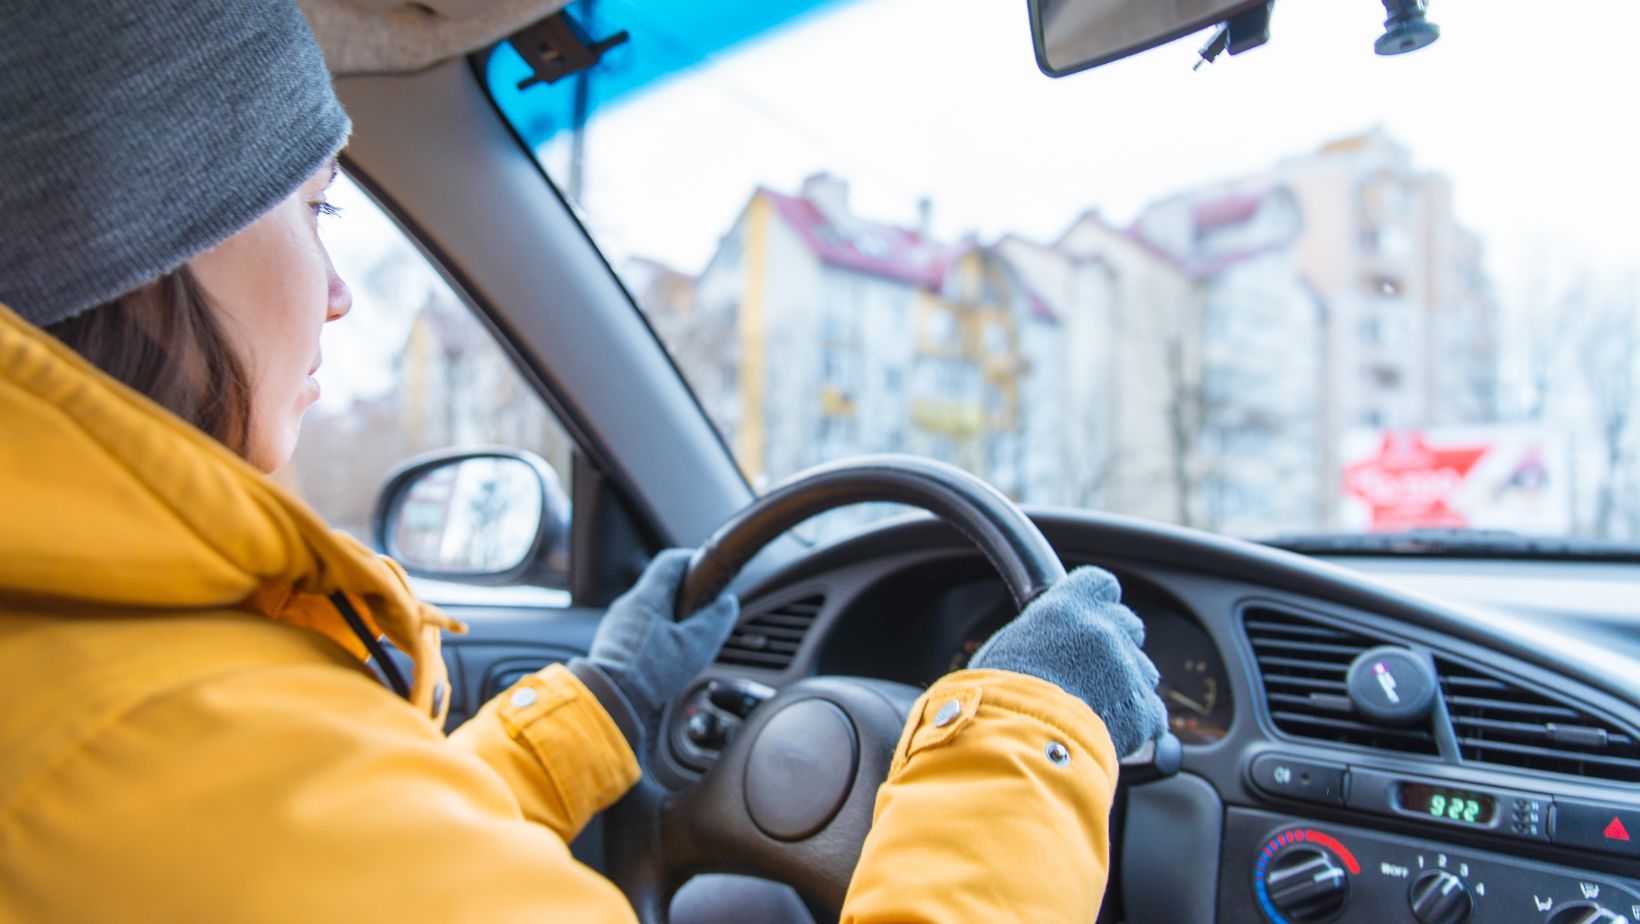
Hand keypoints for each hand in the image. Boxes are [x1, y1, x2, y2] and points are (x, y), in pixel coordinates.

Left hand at [574, 549, 738, 750]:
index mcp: (647, 597)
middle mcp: (627, 605)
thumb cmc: (651, 673)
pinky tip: (664, 656)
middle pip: (660, 587)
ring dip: (669, 618)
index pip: (671, 561)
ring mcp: (616, 624)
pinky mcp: (611, 644)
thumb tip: (728, 603)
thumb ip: (715, 620)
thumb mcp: (695, 646)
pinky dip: (654, 635)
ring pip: (648, 610)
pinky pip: (637, 629)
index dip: (693, 560)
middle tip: (703, 610)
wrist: (612, 700)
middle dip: (684, 596)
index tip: (709, 570)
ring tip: (686, 639)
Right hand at [969, 566, 1167, 755]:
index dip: (1098, 602)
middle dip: (1117, 644)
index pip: (1101, 584)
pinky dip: (1137, 724)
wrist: (1018, 741)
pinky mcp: (1143, 709)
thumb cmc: (999, 698)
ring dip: (1128, 685)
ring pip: (1144, 670)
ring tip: (1097, 708)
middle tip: (1093, 670)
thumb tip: (1042, 645)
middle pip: (1130, 624)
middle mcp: (1103, 630)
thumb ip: (1041, 635)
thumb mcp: (1008, 647)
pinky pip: (1151, 713)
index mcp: (1068, 607)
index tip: (1091, 617)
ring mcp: (1127, 669)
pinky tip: (1110, 732)